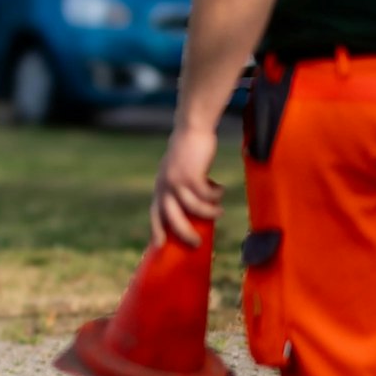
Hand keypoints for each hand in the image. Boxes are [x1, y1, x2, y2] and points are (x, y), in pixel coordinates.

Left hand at [151, 125, 222, 247]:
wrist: (192, 130)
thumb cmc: (189, 152)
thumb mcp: (180, 172)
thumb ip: (182, 187)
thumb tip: (196, 206)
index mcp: (160, 187)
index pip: (155, 213)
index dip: (156, 229)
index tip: (158, 246)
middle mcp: (164, 186)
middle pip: (171, 217)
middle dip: (183, 233)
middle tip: (197, 243)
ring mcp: (176, 181)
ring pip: (192, 208)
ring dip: (208, 213)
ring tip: (219, 212)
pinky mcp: (191, 175)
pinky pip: (206, 195)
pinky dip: (215, 196)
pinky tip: (221, 190)